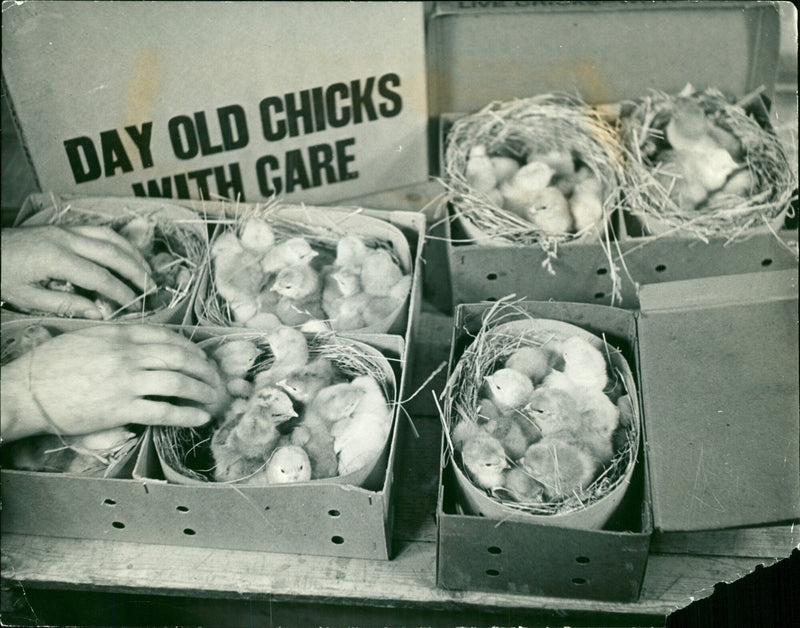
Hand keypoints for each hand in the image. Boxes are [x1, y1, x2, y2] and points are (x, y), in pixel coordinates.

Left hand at [1, 225, 151, 318]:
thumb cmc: (0, 276)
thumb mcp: (26, 297)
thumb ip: (64, 304)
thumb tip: (98, 312)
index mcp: (55, 258)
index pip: (100, 277)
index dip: (121, 292)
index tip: (134, 305)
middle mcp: (65, 239)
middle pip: (113, 252)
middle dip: (136, 271)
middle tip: (152, 288)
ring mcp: (64, 229)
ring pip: (110, 236)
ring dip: (132, 253)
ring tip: (146, 271)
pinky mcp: (62, 227)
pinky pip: (99, 231)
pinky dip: (118, 242)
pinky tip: (126, 255)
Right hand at [1, 325, 226, 440]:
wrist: (25, 392)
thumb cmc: (49, 364)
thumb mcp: (86, 337)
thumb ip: (117, 337)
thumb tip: (143, 342)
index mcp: (120, 334)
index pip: (168, 336)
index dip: (191, 347)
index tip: (201, 356)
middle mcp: (127, 354)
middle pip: (180, 357)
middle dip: (204, 368)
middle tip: (215, 378)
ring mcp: (126, 381)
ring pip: (178, 382)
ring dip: (202, 391)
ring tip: (214, 398)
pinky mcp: (120, 408)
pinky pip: (163, 411)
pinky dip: (186, 414)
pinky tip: (199, 417)